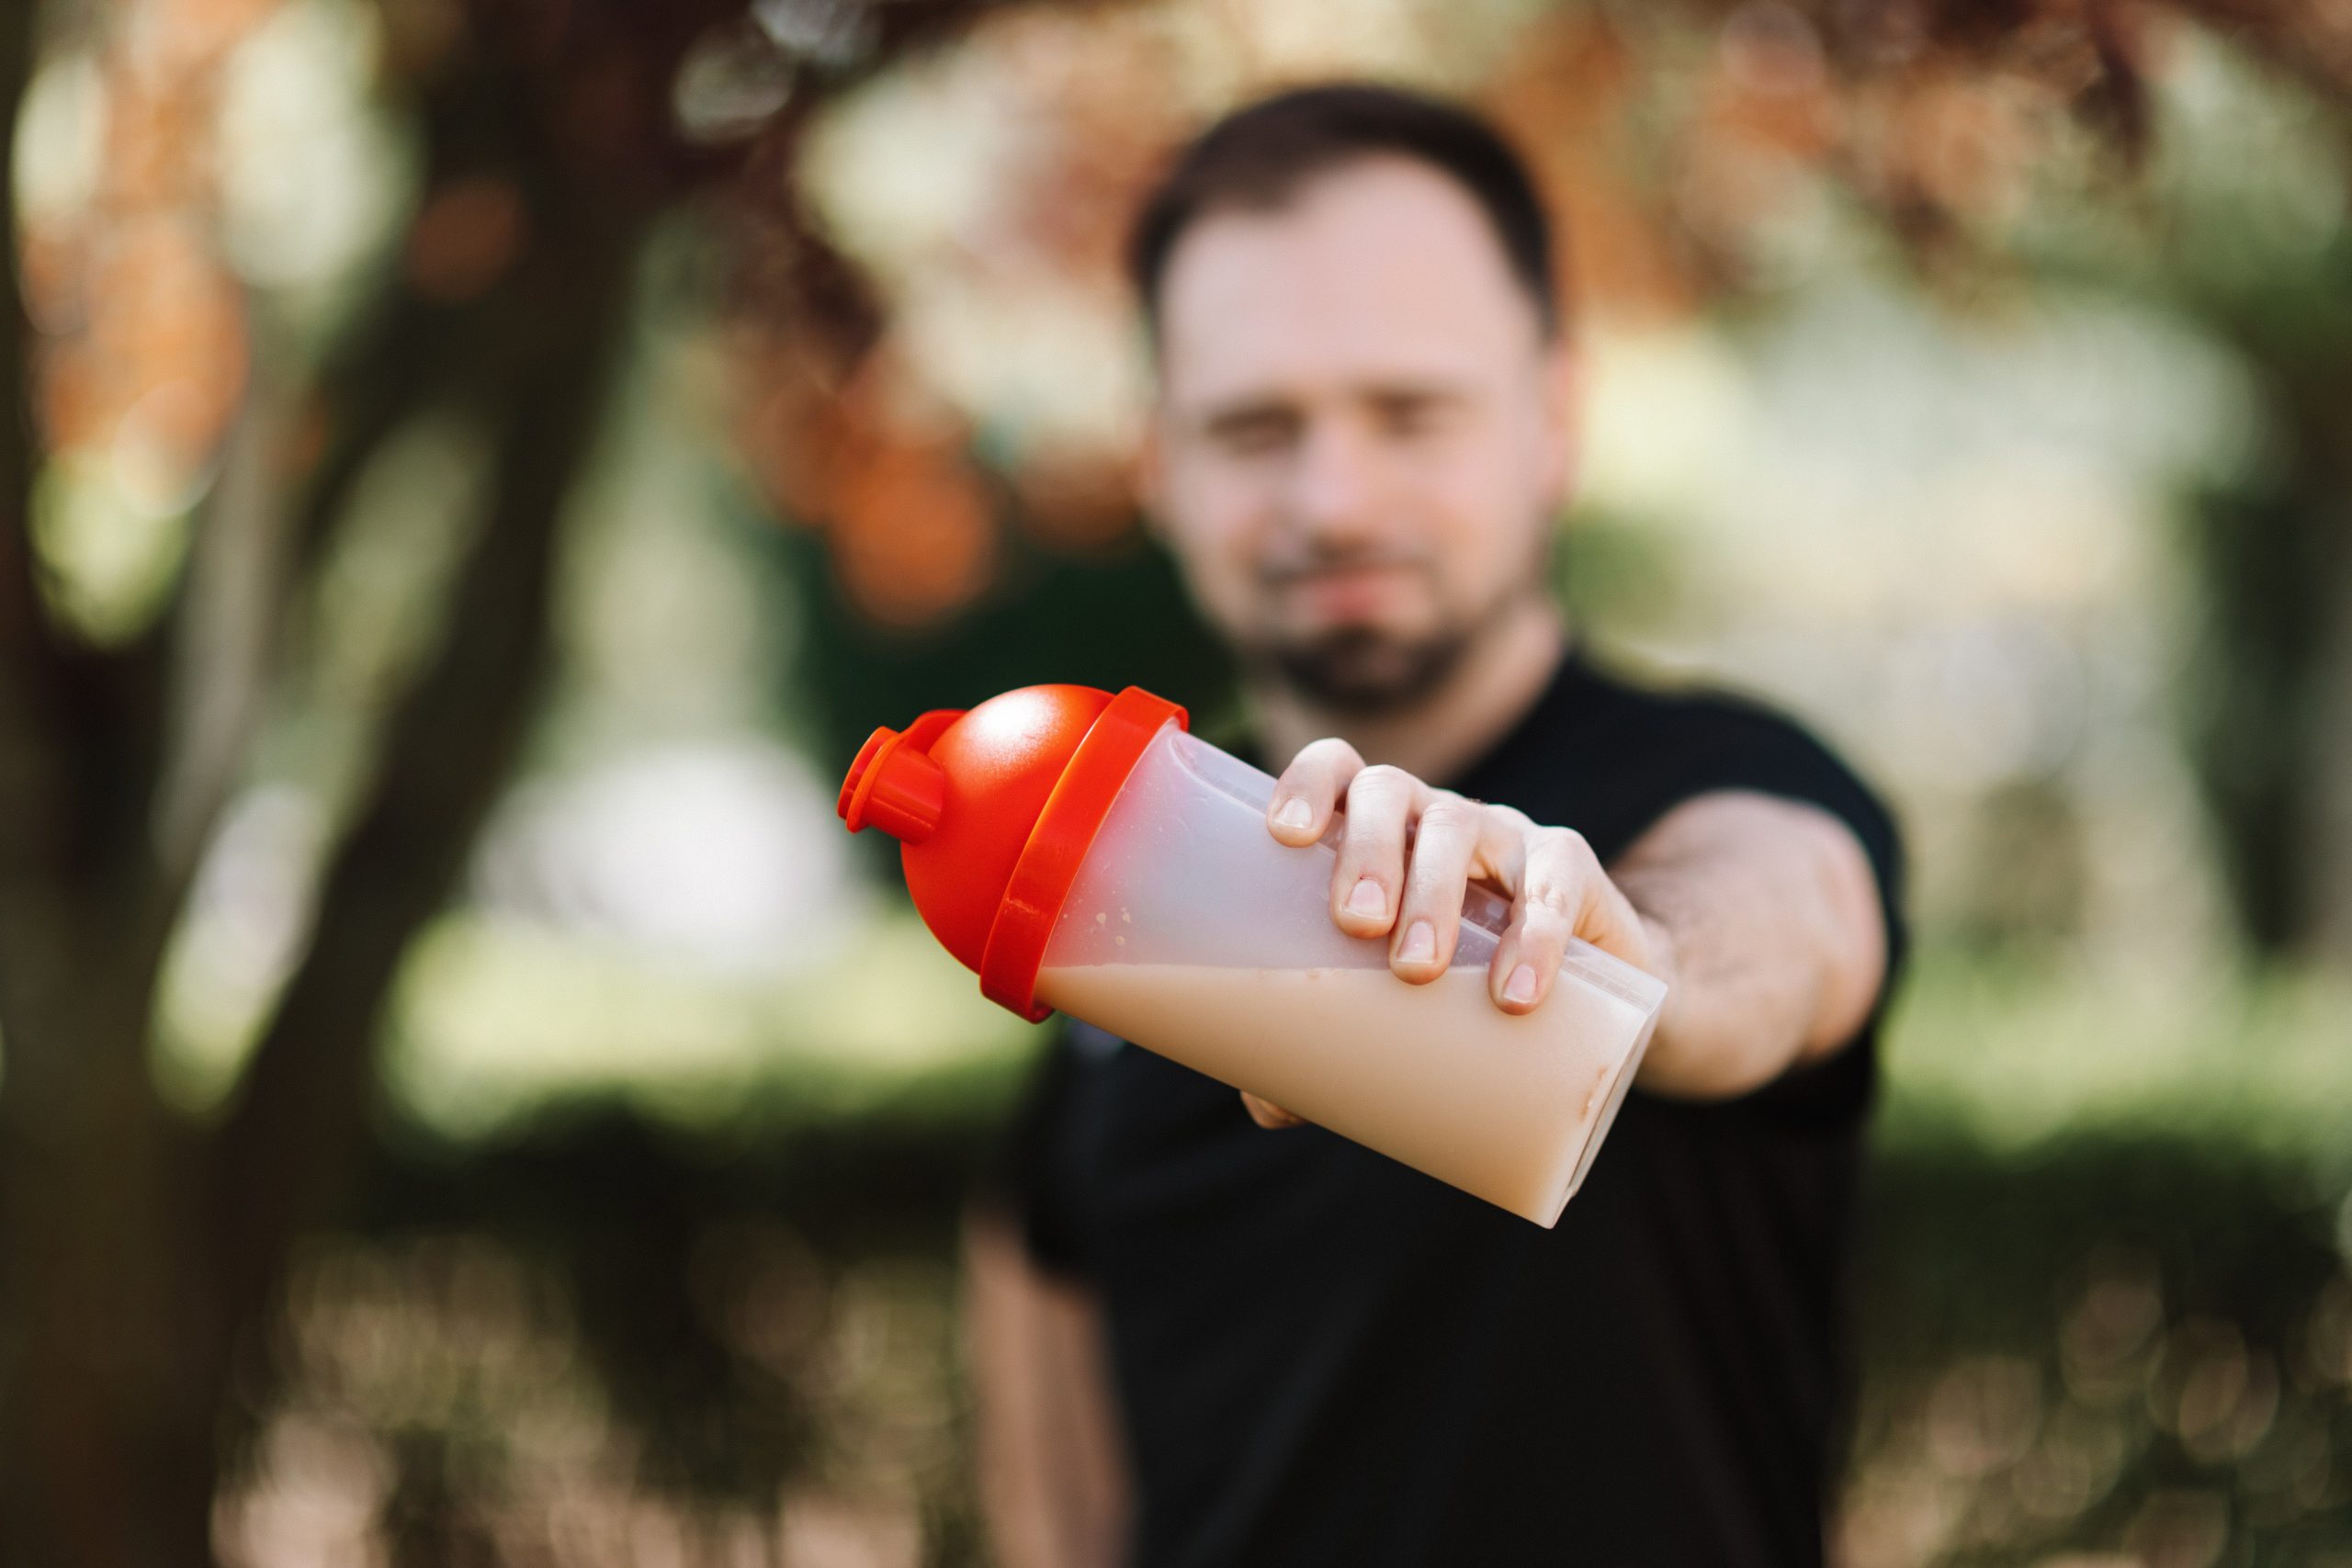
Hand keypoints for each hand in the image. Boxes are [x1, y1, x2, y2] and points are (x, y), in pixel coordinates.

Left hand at [1238, 738, 1657, 1130]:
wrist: (1586, 1000)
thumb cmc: (1454, 988)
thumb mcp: (1392, 1006)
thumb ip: (1326, 1046)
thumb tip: (1269, 1106)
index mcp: (1376, 830)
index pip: (1338, 769)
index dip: (1309, 782)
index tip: (1286, 834)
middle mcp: (1432, 817)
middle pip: (1389, 792)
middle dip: (1366, 850)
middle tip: (1354, 923)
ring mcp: (1503, 834)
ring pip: (1460, 827)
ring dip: (1432, 892)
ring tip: (1415, 970)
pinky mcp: (1571, 868)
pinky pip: (1555, 879)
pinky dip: (1535, 934)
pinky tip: (1515, 992)